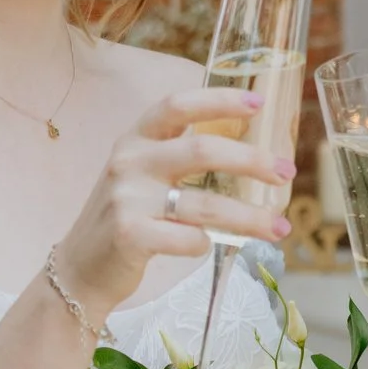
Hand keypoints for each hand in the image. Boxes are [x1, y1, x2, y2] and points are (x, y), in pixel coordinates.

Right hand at [54, 88, 294, 321]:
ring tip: (280, 228)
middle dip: (252, 161)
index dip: (218, 99)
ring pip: (205, 204)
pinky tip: (211, 246)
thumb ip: (177, 155)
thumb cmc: (126, 217)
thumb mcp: (140, 173)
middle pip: (202, 150)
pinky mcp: (129, 235)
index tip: (257, 103)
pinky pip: (188, 238)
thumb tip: (248, 150)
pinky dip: (207, 244)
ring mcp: (127, 199)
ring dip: (250, 217)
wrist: (80, 269)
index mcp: (135, 138)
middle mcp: (129, 162)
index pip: (177, 105)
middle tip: (286, 172)